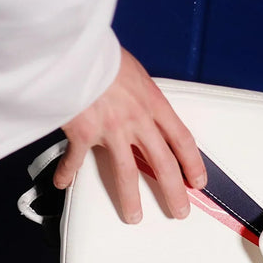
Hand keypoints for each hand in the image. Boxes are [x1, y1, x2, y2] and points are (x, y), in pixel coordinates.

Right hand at [54, 48, 206, 222]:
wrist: (73, 46)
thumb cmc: (101, 52)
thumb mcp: (133, 72)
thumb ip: (140, 96)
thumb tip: (142, 110)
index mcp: (154, 103)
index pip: (182, 140)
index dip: (193, 164)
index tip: (198, 181)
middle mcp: (137, 120)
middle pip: (163, 165)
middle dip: (173, 192)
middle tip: (179, 210)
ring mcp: (111, 129)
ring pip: (126, 173)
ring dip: (130, 199)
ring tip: (134, 216)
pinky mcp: (83, 132)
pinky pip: (76, 159)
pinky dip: (68, 172)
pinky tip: (64, 183)